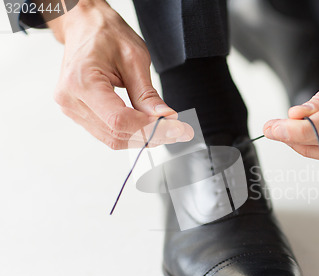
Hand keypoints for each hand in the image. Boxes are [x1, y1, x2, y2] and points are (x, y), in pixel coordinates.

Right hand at [47, 1, 192, 148]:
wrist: (84, 26)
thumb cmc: (105, 35)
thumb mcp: (134, 59)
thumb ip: (148, 94)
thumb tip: (166, 118)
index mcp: (81, 82)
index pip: (119, 120)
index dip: (150, 128)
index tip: (176, 129)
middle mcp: (71, 99)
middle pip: (117, 133)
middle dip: (152, 135)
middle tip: (179, 131)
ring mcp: (72, 109)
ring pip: (113, 138)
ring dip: (143, 138)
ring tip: (167, 129)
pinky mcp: (78, 113)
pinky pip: (107, 132)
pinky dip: (131, 133)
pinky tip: (148, 126)